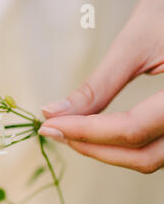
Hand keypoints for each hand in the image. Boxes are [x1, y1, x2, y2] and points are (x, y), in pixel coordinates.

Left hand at [39, 0, 163, 173]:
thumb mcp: (134, 45)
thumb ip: (97, 86)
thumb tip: (52, 113)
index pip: (133, 129)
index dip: (85, 132)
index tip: (50, 125)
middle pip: (145, 156)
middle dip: (94, 148)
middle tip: (57, 132)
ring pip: (151, 157)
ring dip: (107, 151)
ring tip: (70, 132)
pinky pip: (154, 145)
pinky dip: (122, 144)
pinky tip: (95, 131)